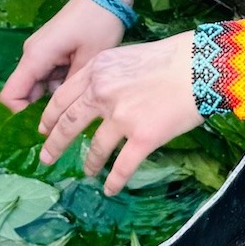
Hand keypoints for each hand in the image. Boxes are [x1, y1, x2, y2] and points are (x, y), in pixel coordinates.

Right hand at [0, 0, 124, 112]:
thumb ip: (69, 90)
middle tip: (68, 118)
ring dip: (55, 95)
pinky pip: (48, 75)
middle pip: (23, 92)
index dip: (21, 114)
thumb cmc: (99, 23)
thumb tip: (59, 117)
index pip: (10, 95)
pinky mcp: (50, 49)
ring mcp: (40, 51)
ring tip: (81, 97)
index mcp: (35, 57)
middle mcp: (32, 54)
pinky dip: (60, 83)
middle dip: (41, 108)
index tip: (47, 124)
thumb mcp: (88, 61)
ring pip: (38, 85)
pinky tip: (81, 83)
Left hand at [38, 32, 197, 193]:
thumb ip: (107, 74)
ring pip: (96, 147)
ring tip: (87, 172)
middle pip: (69, 123)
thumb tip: (97, 93)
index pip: (62, 98)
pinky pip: (123, 166)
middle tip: (47, 158)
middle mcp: (102, 93)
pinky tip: (111, 189)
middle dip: (55, 144)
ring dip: (90, 162)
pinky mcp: (143, 137)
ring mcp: (121, 117)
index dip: (50, 117)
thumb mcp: (127, 55)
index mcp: (97, 71)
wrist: (201, 65)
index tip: (43, 129)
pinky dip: (115, 181)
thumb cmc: (171, 56)